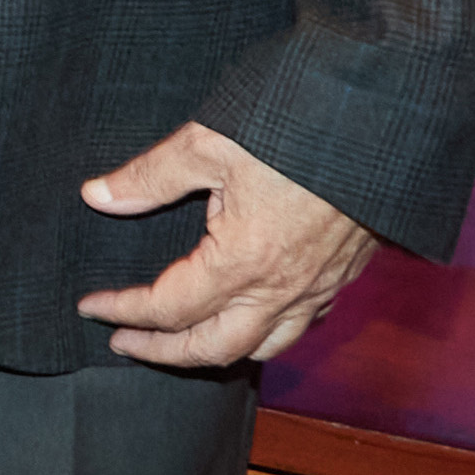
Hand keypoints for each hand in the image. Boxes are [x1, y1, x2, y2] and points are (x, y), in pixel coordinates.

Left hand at [77, 120, 375, 365]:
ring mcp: (319, 287)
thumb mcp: (209, 144)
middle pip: (213, 348)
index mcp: (242, 262)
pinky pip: (301, 325)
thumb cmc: (297, 128)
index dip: (123, 311)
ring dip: (216, 350)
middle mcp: (283, 289)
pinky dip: (266, 333)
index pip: (168, 309)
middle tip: (125, 341)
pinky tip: (249, 314)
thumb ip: (150, 176)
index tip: (92, 307)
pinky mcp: (344, 275)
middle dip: (163, 352)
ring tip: (181, 339)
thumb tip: (98, 195)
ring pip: (263, 347)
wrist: (382, 123)